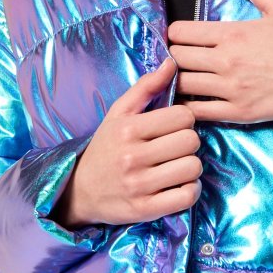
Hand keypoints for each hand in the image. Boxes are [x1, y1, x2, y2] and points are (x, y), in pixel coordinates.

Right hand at [56, 57, 203, 229]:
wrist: (79, 191)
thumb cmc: (106, 147)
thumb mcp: (119, 113)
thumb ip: (146, 86)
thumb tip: (173, 62)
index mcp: (128, 128)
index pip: (183, 116)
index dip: (184, 120)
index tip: (172, 127)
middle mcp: (132, 156)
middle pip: (191, 141)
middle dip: (188, 143)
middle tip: (175, 147)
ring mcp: (139, 185)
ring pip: (193, 167)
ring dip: (190, 167)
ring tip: (175, 165)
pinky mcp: (145, 209)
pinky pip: (187, 196)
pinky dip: (189, 190)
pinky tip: (177, 185)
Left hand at [168, 0, 272, 124]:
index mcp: (232, 34)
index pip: (180, 32)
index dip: (175, 33)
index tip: (181, 36)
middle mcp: (226, 61)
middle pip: (176, 58)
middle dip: (174, 55)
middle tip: (181, 57)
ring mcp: (231, 90)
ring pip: (183, 85)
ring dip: (179, 80)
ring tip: (186, 78)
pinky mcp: (238, 113)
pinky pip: (199, 111)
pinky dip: (189, 106)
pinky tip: (193, 100)